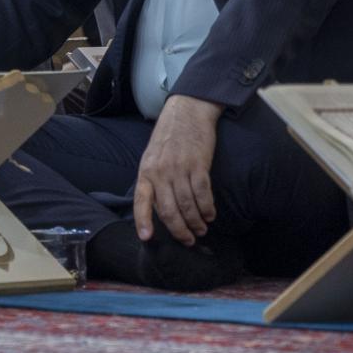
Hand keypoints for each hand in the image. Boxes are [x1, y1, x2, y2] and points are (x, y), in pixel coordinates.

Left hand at [134, 94, 220, 245]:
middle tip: (189, 240)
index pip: (141, 201)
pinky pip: (203, 193)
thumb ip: (153, 181)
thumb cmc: (169, 137)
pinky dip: (208, 208)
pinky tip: (210, 214)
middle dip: (180, 230)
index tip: (147, 238)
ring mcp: (179, 168)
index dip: (143, 221)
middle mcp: (161, 172)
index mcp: (146, 171)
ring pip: (187, 205)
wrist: (188, 111)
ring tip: (202, 230)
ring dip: (196, 222)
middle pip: (169, 210)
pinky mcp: (198, 164)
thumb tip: (157, 209)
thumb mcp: (152, 157)